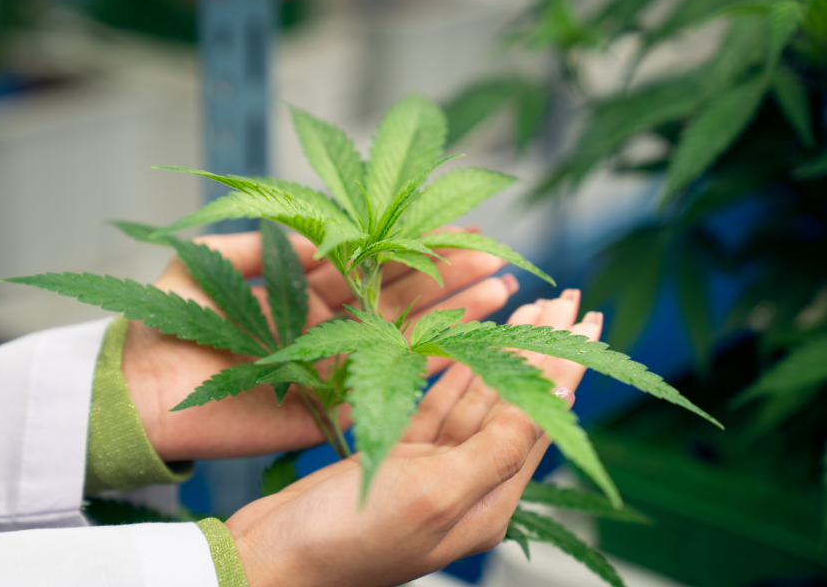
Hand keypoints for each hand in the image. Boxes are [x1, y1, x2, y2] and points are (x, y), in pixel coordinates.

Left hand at [122, 229, 519, 460]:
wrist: (137, 391)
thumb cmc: (166, 320)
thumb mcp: (211, 261)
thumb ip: (267, 242)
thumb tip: (329, 234)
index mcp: (304, 289)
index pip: (372, 263)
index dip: (414, 246)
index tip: (460, 228)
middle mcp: (327, 324)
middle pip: (398, 296)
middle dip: (447, 276)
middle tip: (495, 258)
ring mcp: (332, 364)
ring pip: (402, 336)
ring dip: (451, 314)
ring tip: (498, 291)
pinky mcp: (329, 405)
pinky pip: (383, 382)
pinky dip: (426, 362)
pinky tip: (466, 341)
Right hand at [226, 290, 602, 586]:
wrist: (273, 558)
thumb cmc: (350, 537)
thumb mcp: (435, 493)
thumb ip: (497, 447)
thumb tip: (559, 399)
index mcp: (489, 500)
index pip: (542, 417)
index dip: (566, 364)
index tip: (587, 319)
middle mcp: (468, 482)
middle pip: (516, 402)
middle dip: (542, 350)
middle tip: (568, 301)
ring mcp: (431, 466)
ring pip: (478, 396)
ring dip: (504, 353)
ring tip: (528, 310)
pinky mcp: (396, 451)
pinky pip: (437, 401)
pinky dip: (456, 371)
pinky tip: (472, 344)